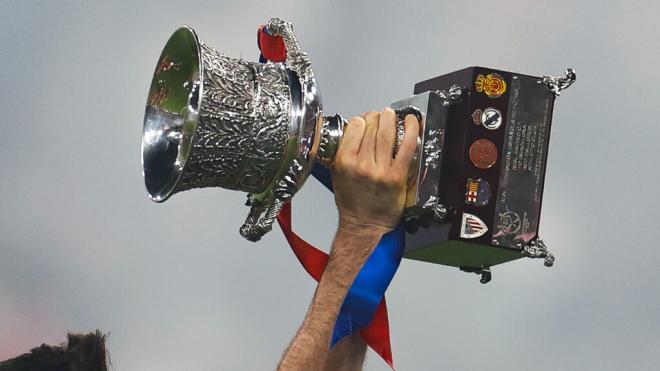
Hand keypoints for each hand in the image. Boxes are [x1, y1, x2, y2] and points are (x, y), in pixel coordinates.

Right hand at [331, 108, 419, 233]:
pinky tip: (413, 121)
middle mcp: (361, 165)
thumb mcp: (337, 174)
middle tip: (381, 115)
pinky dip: (412, 131)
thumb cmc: (352, 203)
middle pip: (371, 127)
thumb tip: (354, 130)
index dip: (362, 119)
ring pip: (387, 134)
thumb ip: (343, 152)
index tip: (365, 120)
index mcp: (344, 162)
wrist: (364, 225)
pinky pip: (406, 147)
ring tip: (392, 115)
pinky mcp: (397, 176)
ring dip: (391, 119)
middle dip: (377, 117)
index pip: (354, 126)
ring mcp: (380, 170)